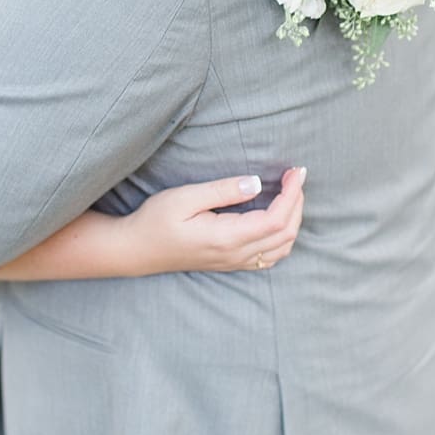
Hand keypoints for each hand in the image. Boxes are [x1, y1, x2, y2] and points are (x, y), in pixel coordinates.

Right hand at [128, 166, 306, 273]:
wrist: (136, 250)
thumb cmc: (156, 220)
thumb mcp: (185, 198)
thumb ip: (223, 191)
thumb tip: (256, 184)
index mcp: (227, 238)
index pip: (276, 219)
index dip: (293, 194)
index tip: (296, 171)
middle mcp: (235, 255)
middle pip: (286, 233)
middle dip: (297, 202)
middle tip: (295, 175)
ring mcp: (234, 262)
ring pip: (282, 247)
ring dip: (293, 219)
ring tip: (292, 192)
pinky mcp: (231, 263)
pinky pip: (270, 256)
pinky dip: (284, 236)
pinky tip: (280, 216)